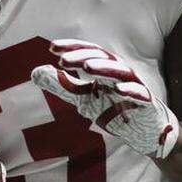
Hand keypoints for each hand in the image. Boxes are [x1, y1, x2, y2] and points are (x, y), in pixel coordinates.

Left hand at [31, 39, 178, 158]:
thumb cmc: (114, 109)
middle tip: (63, 59)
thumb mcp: (83, 99)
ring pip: (121, 72)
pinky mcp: (147, 103)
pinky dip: (130, 90)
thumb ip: (62, 86)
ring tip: (87, 66)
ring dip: (105, 67)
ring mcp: (135, 86)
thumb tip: (35, 72)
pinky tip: (118, 90)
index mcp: (104, 69)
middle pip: (103, 58)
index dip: (72, 48)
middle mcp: (120, 73)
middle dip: (83, 56)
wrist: (145, 133)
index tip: (52, 47)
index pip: (88, 53)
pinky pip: (140, 94)